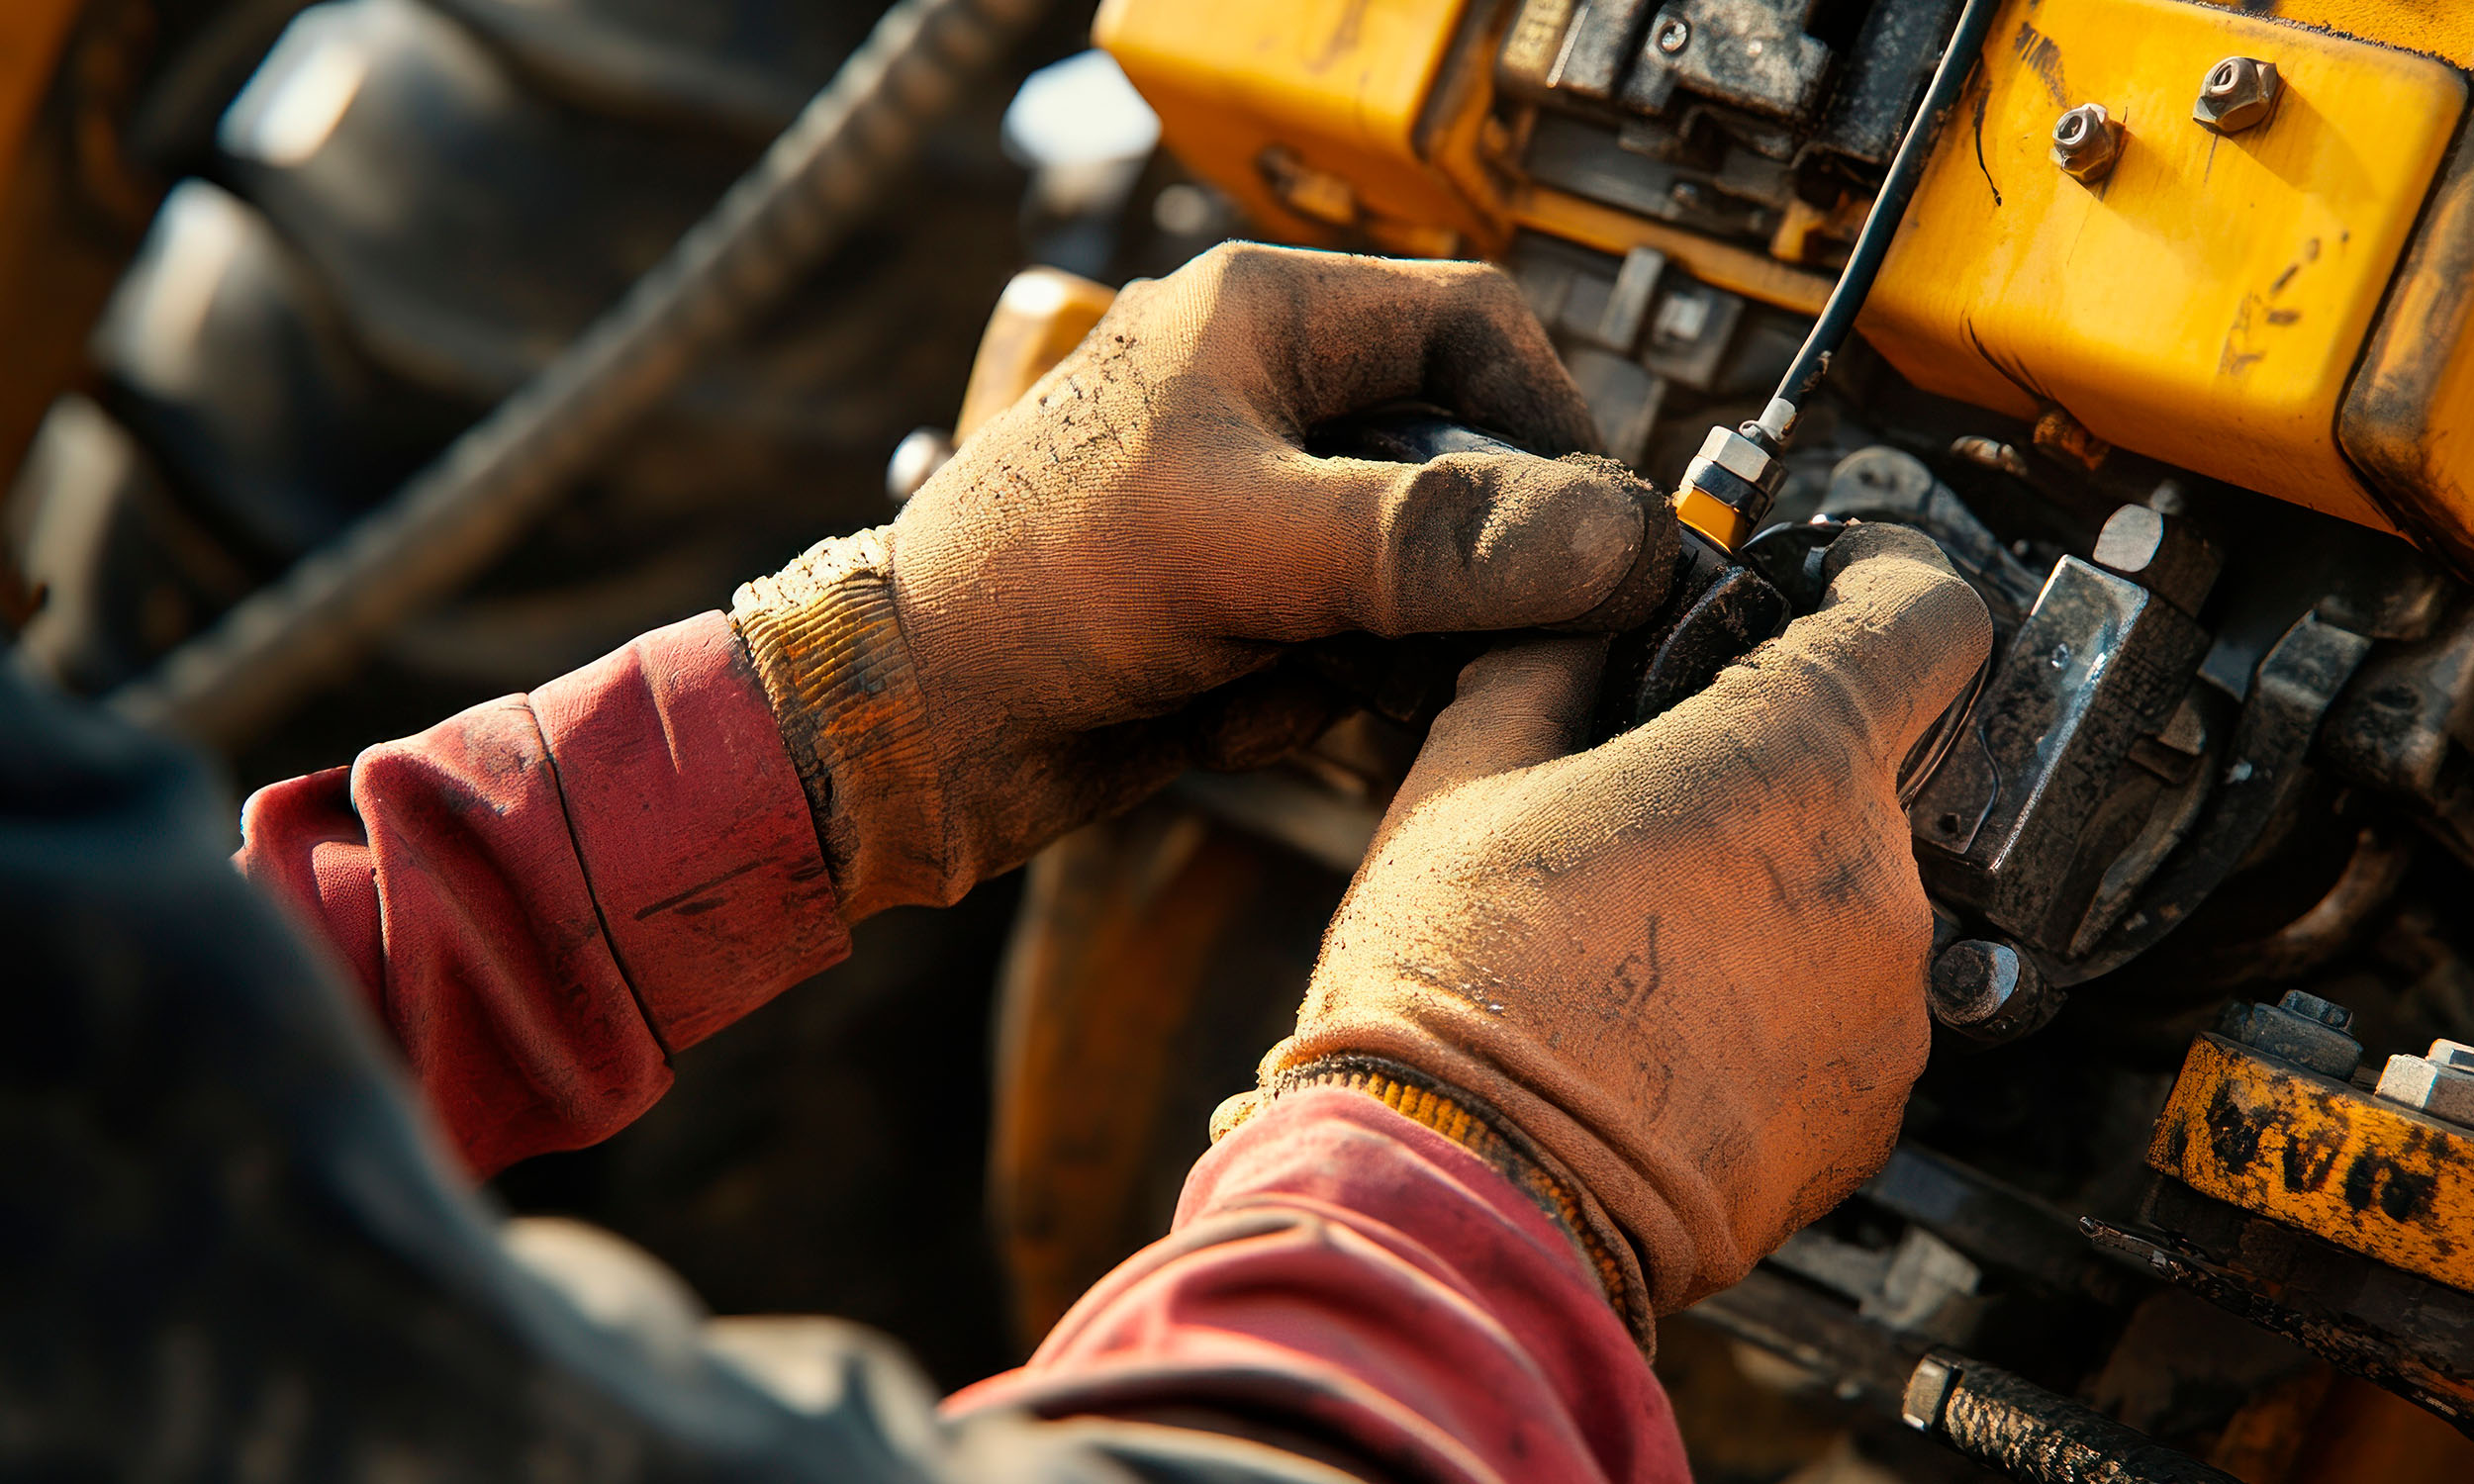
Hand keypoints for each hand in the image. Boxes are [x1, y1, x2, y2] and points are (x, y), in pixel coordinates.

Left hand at [731, 243, 1673, 917]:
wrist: (909, 730)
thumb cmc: (1029, 588)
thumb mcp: (1255, 543)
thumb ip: (1441, 537)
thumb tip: (1614, 537)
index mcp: (1259, 320)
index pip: (1472, 327)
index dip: (1550, 425)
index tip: (1592, 533)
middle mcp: (1261, 399)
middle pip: (1453, 462)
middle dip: (1461, 570)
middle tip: (1481, 645)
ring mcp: (1248, 506)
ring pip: (1407, 568)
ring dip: (1385, 650)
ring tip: (1319, 691)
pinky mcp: (1232, 601)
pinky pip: (1344, 642)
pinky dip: (1314, 693)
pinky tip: (1233, 716)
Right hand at [1253, 524, 1992, 1318]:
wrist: (1473, 1191)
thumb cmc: (1461, 996)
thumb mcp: (1460, 780)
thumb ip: (1543, 672)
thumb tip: (1569, 627)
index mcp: (1786, 758)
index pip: (1926, 613)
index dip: (1881, 582)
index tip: (1839, 594)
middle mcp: (1875, 876)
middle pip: (1871, 770)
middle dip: (1773, 776)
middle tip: (1655, 812)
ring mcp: (1888, 1007)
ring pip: (1855, 900)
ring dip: (1776, 900)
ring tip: (1642, 945)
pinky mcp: (1872, 1116)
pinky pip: (1847, 1018)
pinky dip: (1781, 1011)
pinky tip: (1670, 1031)